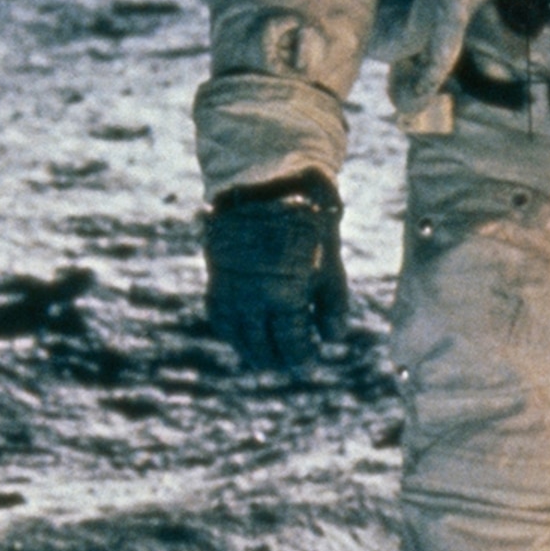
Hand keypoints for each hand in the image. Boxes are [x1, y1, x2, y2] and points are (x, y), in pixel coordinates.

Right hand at [204, 173, 347, 368]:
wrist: (265, 184)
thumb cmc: (308, 222)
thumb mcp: (331, 263)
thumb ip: (332, 304)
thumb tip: (332, 337)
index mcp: (285, 297)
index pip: (292, 344)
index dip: (301, 358)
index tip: (308, 365)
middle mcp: (253, 299)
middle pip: (262, 346)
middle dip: (276, 359)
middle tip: (287, 367)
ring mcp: (231, 289)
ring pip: (237, 335)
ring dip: (251, 351)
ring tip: (265, 359)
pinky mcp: (216, 276)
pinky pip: (221, 316)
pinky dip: (233, 330)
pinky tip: (244, 334)